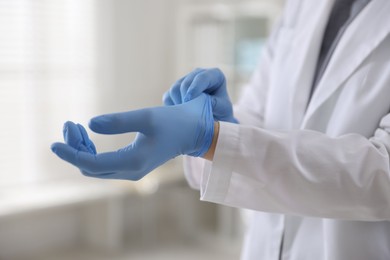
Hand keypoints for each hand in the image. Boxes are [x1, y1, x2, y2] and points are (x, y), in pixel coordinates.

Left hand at [51, 94, 213, 179]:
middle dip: (74, 148)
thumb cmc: (172, 122)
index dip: (71, 154)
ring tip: (75, 126)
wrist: (192, 132)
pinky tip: (87, 134)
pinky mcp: (131, 165)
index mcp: (132, 162)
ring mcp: (130, 170)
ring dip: (81, 148)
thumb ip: (117, 121)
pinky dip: (90, 150)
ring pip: (94, 166)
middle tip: (68, 124)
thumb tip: (89, 124)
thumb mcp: (145, 117)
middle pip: (89, 167)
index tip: (53, 144)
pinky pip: (102, 163)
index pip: (91, 165)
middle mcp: (129, 172)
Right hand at [163, 68, 237, 122]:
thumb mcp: (224, 108)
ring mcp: (186, 80)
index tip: (189, 100)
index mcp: (214, 75)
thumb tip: (199, 102)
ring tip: (188, 115)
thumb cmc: (222, 112)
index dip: (195, 88)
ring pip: (174, 89)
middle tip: (190, 114)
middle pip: (185, 83)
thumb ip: (214, 103)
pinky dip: (172, 107)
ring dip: (179, 104)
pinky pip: (168, 97)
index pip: (202, 78)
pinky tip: (182, 114)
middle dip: (186, 99)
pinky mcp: (176, 90)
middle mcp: (198, 74)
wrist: (215, 119)